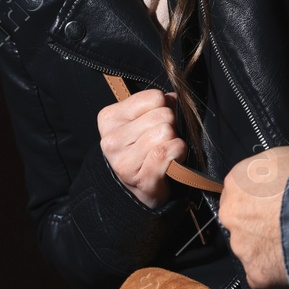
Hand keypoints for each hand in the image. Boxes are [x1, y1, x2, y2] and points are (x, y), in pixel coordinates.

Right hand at [98, 88, 185, 208]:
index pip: (155, 97)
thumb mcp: (142, 121)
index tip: (157, 123)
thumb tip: (176, 98)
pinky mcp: (140, 177)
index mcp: (109, 118)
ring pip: (166, 132)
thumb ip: (157, 105)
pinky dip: (178, 153)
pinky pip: (168, 151)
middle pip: (163, 115)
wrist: (138, 191)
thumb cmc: (143, 150)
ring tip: (165, 152)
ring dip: (174, 141)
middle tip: (163, 141)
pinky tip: (173, 160)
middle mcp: (111, 139)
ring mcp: (123, 160)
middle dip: (171, 126)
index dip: (165, 108)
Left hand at [218, 140, 288, 288]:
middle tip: (288, 224)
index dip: (262, 198)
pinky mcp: (256, 273)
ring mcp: (242, 246)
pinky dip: (278, 273)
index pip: (242, 192)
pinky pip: (264, 276)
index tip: (277, 202)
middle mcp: (232, 214)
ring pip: (253, 251)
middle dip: (262, 225)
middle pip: (243, 223)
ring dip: (271, 249)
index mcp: (238, 181)